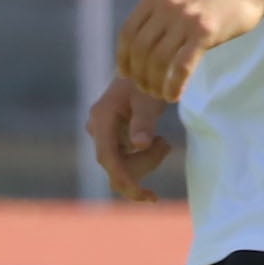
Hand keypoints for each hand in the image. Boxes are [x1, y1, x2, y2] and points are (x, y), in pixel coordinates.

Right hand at [86, 74, 176, 202]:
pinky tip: (158, 141)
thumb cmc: (148, 82)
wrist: (145, 68)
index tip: (146, 196)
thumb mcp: (149, 100)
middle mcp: (97, 128)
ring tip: (164, 141)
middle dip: (143, 165)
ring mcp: (103, 134)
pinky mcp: (112, 139)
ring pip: (122, 165)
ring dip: (146, 160)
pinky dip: (144, 157)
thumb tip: (139, 146)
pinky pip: (125, 160)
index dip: (125, 180)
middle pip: (116, 165)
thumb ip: (144, 122)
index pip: (108, 158)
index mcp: (102, 118)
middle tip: (166, 144)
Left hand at [113, 0, 263, 99]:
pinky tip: (174, 96)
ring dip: (155, 84)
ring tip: (160, 95)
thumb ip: (162, 9)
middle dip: (139, 75)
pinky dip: (174, 85)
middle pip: (140, 50)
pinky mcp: (205, 32)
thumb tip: (144, 37)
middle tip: (146, 89)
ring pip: (158, 61)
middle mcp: (166, 5)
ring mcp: (185, 18)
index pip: (127, 33)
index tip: (126, 74)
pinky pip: (181, 67)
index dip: (123, 57)